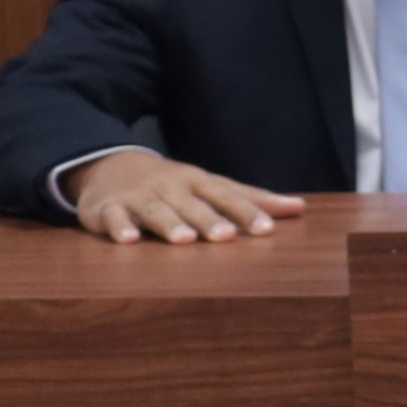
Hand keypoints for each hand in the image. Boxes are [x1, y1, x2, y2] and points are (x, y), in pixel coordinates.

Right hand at [69, 150, 303, 243]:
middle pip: (192, 205)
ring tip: (184, 239)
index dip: (247, 212)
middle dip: (209, 220)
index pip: (227, 196)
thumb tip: (299, 208)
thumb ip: (252, 199)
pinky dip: (119, 227)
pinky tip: (128, 241)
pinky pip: (113, 217)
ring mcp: (138, 197)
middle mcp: (170, 188)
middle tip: (226, 237)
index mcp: (198, 182)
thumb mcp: (211, 185)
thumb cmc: (174, 184)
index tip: (268, 229)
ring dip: (169, 224)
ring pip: (155, 211)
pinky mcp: (107, 208)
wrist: (110, 165)